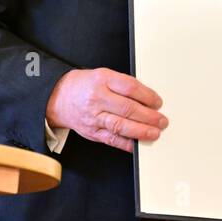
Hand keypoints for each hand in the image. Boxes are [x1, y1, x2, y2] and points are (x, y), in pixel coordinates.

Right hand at [45, 68, 166, 152]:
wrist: (59, 97)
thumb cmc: (85, 86)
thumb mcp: (103, 76)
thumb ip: (123, 86)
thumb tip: (148, 100)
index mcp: (102, 80)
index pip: (130, 87)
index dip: (148, 96)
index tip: (158, 102)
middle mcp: (98, 98)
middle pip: (128, 108)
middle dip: (149, 116)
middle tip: (162, 121)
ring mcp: (94, 117)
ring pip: (121, 126)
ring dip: (141, 131)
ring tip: (154, 133)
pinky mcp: (92, 132)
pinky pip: (112, 139)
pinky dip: (127, 143)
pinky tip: (138, 144)